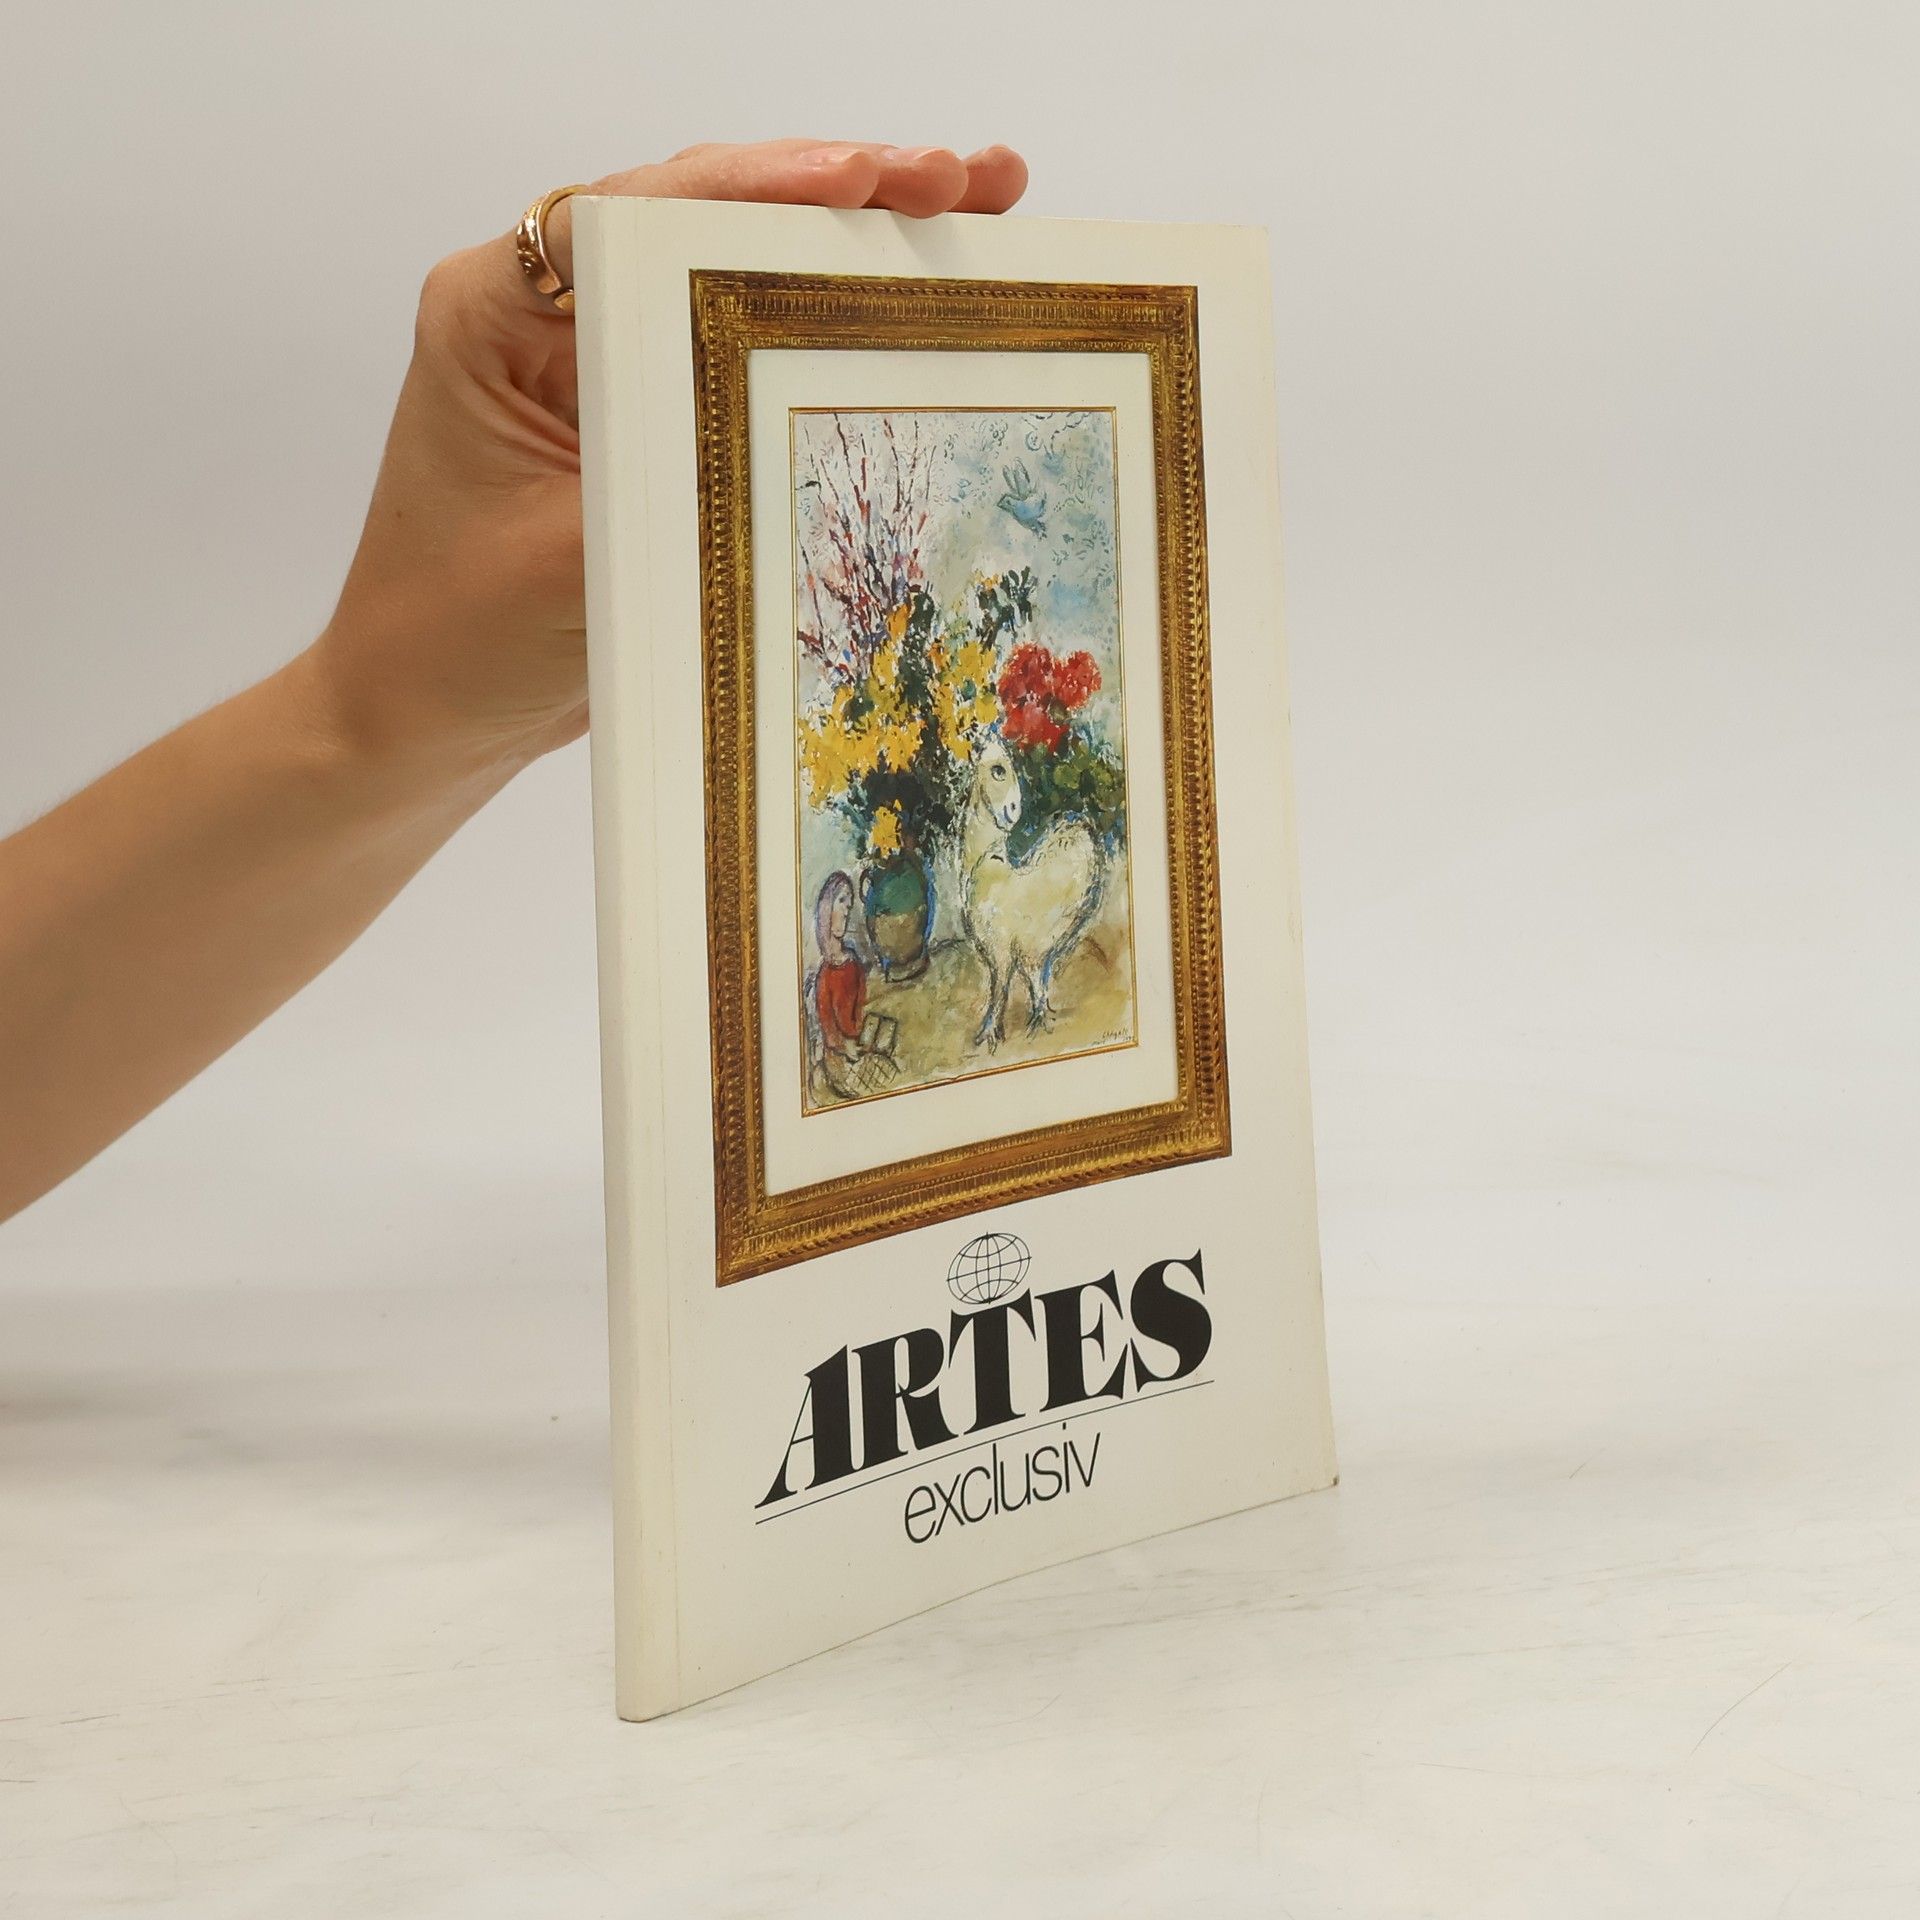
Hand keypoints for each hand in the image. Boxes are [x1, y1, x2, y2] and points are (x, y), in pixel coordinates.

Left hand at [307, 140, 1028, 782]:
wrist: (422, 718)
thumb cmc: (454, 640)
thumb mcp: (565, 560)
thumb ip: (666, 485)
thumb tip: (800, 430)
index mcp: (499, 310)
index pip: (645, 212)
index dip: (768, 187)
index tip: (872, 180)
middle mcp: (552, 312)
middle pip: (710, 220)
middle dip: (843, 193)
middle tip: (966, 181)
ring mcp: (608, 361)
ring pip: (743, 274)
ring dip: (856, 248)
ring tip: (979, 207)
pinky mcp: (652, 420)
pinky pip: (752, 353)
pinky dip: (835, 332)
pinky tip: (921, 309)